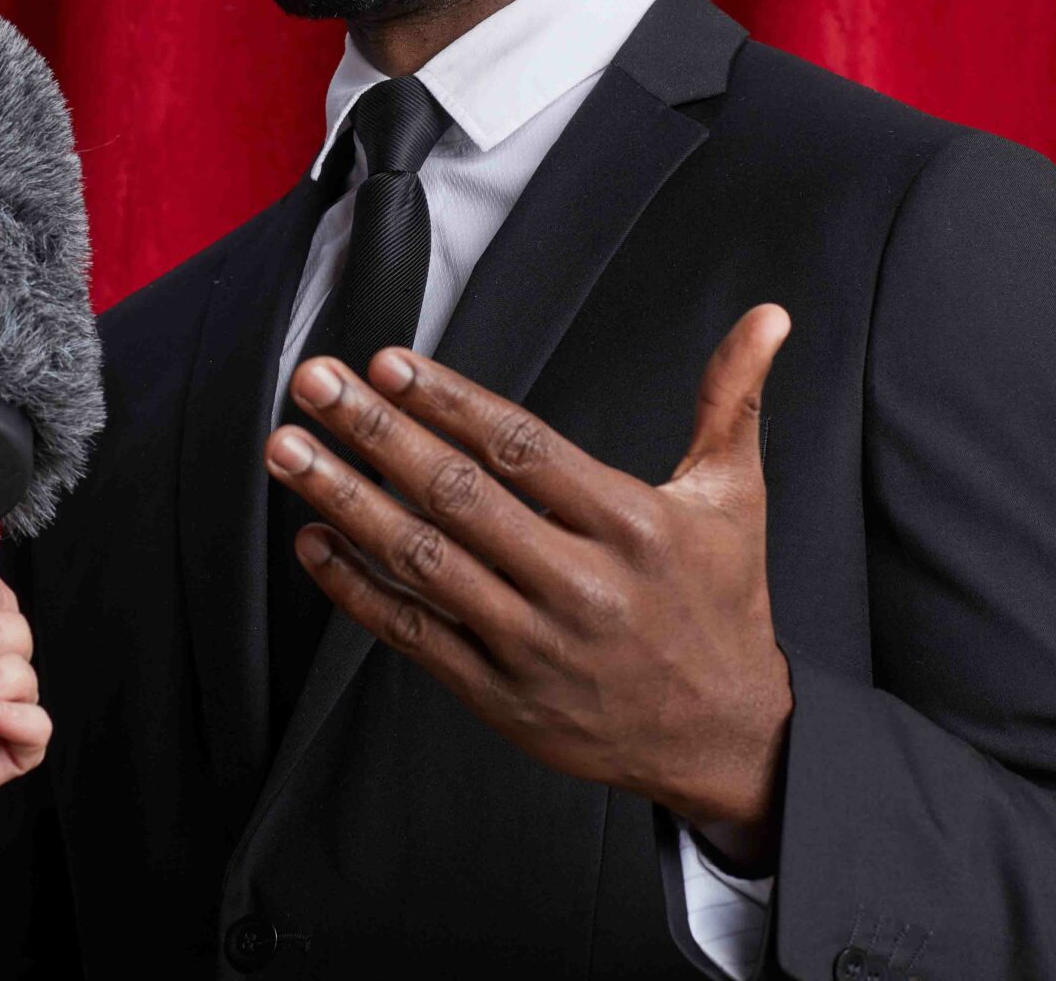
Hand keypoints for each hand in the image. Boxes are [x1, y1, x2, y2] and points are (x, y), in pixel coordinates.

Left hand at [264, 304, 794, 869]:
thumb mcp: (735, 497)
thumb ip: (733, 400)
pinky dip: (356, 589)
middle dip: (375, 433)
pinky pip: (414, 634)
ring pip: (423, 561)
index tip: (385, 362)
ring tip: (287, 448)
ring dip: (345, 499)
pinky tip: (313, 539)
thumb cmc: (722, 603)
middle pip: (458, 497)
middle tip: (312, 383)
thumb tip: (768, 315)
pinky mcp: (501, 696)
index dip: (449, 402)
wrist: (727, 739)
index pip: (522, 449)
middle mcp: (579, 584)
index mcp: (632, 525)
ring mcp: (533, 645)